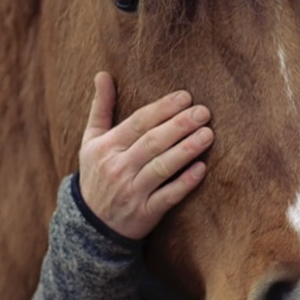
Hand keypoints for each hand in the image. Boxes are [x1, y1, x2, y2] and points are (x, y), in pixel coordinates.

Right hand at [77, 72, 212, 240]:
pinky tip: (202, 169)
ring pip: (162, 168)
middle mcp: (118, 168)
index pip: (138, 123)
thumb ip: (101, 108)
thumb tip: (103, 74)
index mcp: (106, 147)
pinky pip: (168, 196)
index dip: (162, 109)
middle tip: (204, 112)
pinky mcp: (144, 213)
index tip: (186, 96)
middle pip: (152, 142)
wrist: (91, 225)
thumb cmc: (97, 174)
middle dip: (179, 125)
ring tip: (208, 135)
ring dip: (186, 150)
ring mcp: (131, 192)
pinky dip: (184, 183)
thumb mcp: (92, 141)